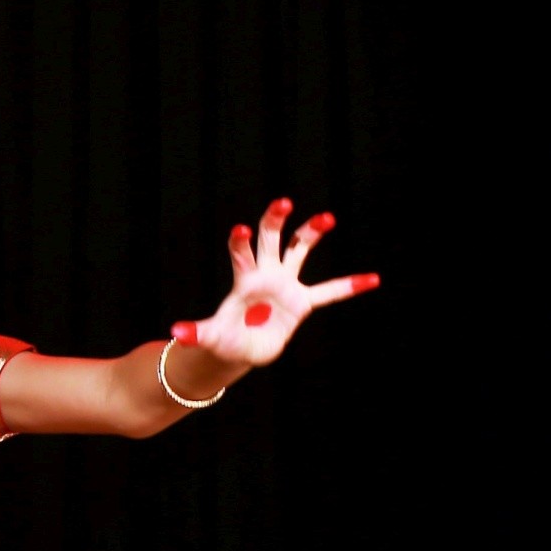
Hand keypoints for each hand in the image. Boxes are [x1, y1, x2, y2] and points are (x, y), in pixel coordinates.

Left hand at [170, 199, 379, 368]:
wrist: (242, 349)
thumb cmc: (223, 339)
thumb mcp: (210, 336)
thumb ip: (197, 332)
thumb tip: (178, 333)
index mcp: (243, 279)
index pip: (241, 253)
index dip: (240, 242)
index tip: (242, 229)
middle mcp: (265, 275)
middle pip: (270, 240)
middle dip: (274, 220)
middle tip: (283, 202)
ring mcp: (285, 285)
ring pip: (299, 251)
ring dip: (311, 233)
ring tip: (327, 217)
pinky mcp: (302, 302)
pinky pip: (329, 292)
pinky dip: (349, 286)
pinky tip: (372, 279)